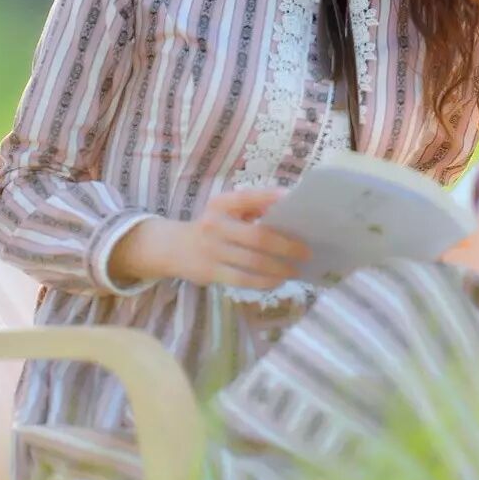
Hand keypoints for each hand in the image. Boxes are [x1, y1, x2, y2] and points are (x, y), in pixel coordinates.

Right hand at [161, 187, 312, 288]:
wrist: (173, 247)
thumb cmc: (212, 226)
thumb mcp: (226, 210)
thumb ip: (252, 207)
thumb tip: (288, 209)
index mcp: (221, 204)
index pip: (247, 197)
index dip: (270, 197)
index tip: (292, 199)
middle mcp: (215, 225)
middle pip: (257, 236)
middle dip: (286, 246)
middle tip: (306, 252)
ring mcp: (211, 250)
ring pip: (253, 262)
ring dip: (278, 267)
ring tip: (295, 270)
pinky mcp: (210, 272)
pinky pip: (243, 280)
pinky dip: (263, 282)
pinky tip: (277, 280)